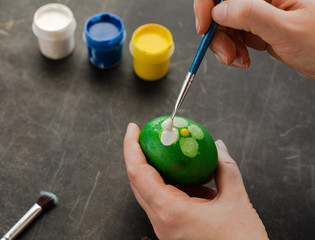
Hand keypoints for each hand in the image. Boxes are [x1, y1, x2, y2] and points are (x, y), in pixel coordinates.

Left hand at [123, 123, 267, 239]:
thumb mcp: (236, 200)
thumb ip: (225, 168)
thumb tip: (218, 147)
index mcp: (170, 211)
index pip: (138, 172)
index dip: (132, 147)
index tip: (133, 128)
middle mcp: (161, 221)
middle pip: (137, 181)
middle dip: (140, 155)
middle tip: (149, 136)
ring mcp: (164, 228)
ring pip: (149, 192)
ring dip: (158, 171)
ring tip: (176, 157)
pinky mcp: (171, 232)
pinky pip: (163, 203)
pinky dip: (172, 186)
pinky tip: (193, 181)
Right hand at [194, 0, 314, 78]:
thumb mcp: (286, 30)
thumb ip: (251, 15)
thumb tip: (219, 11)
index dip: (207, 5)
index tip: (204, 27)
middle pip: (220, 9)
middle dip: (217, 34)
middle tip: (227, 54)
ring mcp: (258, 14)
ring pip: (223, 25)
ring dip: (225, 46)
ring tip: (239, 60)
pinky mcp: (257, 28)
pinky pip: (233, 37)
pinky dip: (232, 51)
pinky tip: (243, 59)